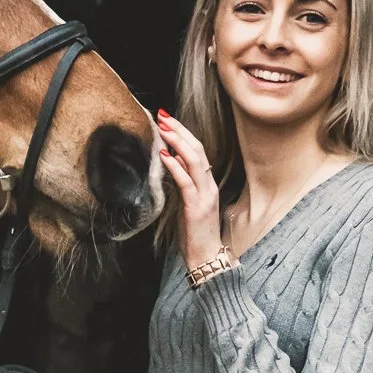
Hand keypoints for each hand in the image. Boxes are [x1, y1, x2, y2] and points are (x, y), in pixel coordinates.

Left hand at [156, 110, 225, 271]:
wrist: (206, 257)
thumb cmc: (195, 234)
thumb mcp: (186, 204)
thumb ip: (181, 185)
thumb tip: (168, 165)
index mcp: (207, 183)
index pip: (197, 151)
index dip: (183, 133)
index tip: (167, 119)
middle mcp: (209, 185)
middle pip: (197, 149)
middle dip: (179, 130)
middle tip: (163, 115)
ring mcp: (205, 195)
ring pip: (195, 160)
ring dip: (177, 142)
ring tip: (163, 128)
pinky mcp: (197, 207)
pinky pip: (186, 182)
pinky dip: (175, 166)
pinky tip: (165, 156)